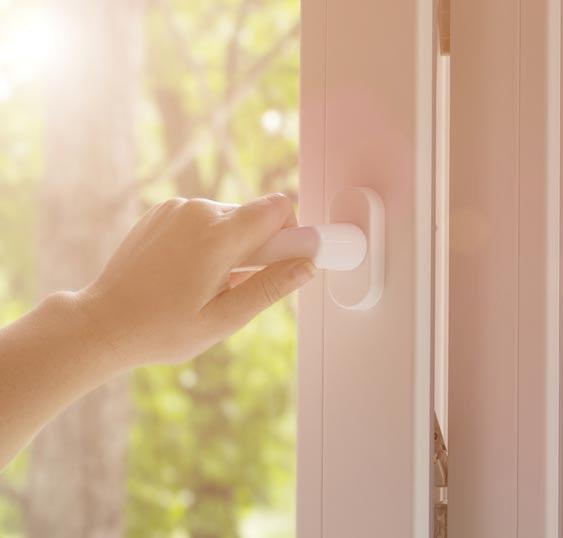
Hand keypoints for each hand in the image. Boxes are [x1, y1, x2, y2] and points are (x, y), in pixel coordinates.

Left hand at [73, 193, 315, 366]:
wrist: (103, 323)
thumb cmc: (161, 329)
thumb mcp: (225, 319)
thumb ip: (270, 287)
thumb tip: (307, 265)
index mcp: (218, 236)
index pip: (278, 208)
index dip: (290, 234)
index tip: (285, 260)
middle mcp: (198, 212)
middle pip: (255, 216)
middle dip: (258, 248)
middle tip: (234, 286)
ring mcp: (176, 209)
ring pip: (229, 219)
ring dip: (231, 246)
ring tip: (205, 283)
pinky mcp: (162, 212)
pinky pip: (203, 220)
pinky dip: (206, 241)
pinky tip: (186, 272)